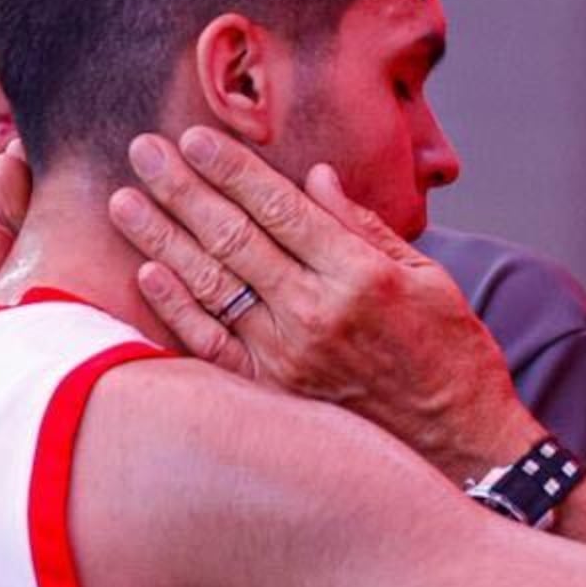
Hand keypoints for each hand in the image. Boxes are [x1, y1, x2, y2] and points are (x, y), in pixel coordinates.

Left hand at [107, 128, 535, 477]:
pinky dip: (177, 308)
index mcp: (357, 275)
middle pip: (233, 237)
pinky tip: (149, 272)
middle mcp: (315, 313)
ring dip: (162, 238)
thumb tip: (314, 178)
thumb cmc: (451, 358)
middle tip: (143, 149)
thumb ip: (364, 227)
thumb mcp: (428, 278)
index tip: (194, 137)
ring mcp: (286, 358)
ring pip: (210, 285)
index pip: (278, 208)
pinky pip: (210, 346)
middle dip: (183, 188)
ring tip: (126, 200)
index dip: (232, 169)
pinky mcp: (272, 395)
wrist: (459, 449)